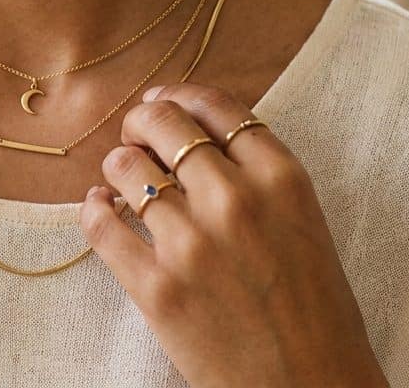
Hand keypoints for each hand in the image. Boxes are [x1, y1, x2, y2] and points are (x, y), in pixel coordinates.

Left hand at [79, 82, 386, 387]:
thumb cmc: (314, 311)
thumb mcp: (304, 223)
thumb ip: (259, 176)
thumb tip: (197, 136)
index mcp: (282, 180)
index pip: (216, 106)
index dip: (179, 96)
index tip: (163, 102)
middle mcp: (235, 200)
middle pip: (164, 123)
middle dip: (141, 122)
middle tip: (137, 135)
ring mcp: (192, 243)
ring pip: (125, 167)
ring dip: (117, 166)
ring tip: (122, 180)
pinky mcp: (155, 287)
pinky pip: (100, 223)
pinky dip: (93, 208)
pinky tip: (100, 207)